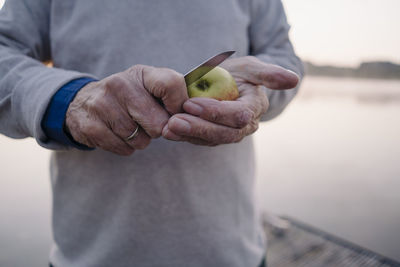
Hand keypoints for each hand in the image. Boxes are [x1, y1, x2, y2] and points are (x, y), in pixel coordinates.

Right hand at [66, 65, 187, 154]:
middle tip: (147, 122)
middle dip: (157, 129)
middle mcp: (121, 84)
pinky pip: (124, 148)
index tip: (175, 113)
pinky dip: (125, 147)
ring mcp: (103, 104)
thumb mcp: (148, 87)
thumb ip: (173, 96)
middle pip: (159, 123)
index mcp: (142, 73)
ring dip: (140, 139)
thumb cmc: (128, 98)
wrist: (83, 105)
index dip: (179, 105)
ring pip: (141, 139)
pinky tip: (117, 134)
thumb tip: (194, 115)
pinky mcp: (91, 126)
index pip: (172, 84)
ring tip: (130, 126)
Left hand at [162, 56, 298, 145]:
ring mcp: (228, 134)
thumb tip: (293, 79)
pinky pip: (200, 140)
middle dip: (199, 128)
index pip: (238, 116)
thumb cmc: (238, 73)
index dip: (216, 112)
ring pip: (210, 140)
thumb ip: (269, 73)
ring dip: (188, 135)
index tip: (191, 103)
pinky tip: (168, 131)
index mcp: (254, 108)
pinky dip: (184, 136)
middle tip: (175, 120)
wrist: (224, 83)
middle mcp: (244, 126)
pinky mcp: (213, 137)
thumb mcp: (251, 67)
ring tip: (168, 127)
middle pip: (224, 134)